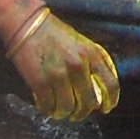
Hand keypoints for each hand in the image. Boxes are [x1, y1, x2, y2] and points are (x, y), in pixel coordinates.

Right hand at [4, 11, 119, 121]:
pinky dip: (48, 110)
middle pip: (90, 103)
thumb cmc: (56, 35)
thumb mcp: (84, 43)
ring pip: (68, 109)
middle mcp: (78, 65)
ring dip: (64, 113)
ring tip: (59, 110)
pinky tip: (46, 105)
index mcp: (92, 54)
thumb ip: (96, 63)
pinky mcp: (40, 82)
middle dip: (83, 112)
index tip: (106, 108)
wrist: (27, 25)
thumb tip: (103, 91)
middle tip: (76, 113)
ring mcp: (59, 75)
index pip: (111, 84)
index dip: (111, 101)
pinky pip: (48, 107)